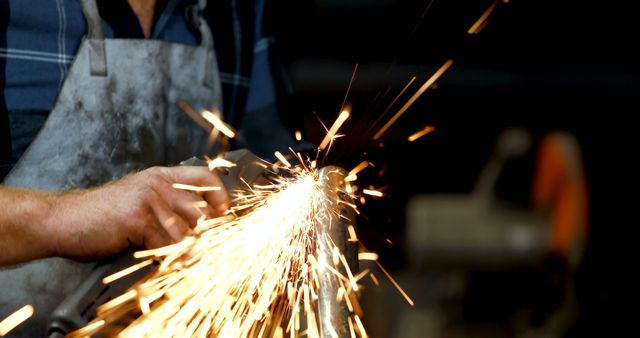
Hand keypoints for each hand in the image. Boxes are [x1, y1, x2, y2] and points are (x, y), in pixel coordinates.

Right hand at [48, 166, 228, 259]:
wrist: (64, 219)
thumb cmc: (102, 214)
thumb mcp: (140, 200)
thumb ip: (167, 207)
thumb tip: (200, 228)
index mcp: (162, 176)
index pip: (205, 178)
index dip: (220, 197)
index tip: (225, 214)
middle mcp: (159, 184)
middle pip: (202, 211)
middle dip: (203, 236)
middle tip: (199, 250)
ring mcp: (150, 199)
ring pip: (187, 232)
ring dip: (184, 251)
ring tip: (175, 257)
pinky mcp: (139, 218)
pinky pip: (167, 244)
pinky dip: (166, 257)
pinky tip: (157, 259)